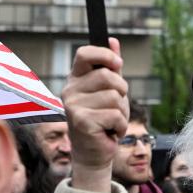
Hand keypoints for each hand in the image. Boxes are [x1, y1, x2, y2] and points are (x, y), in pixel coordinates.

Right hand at [63, 38, 127, 191]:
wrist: (93, 152)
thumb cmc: (102, 119)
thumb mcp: (108, 89)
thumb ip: (110, 66)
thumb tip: (113, 40)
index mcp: (75, 79)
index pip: (85, 53)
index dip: (105, 55)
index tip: (118, 64)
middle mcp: (70, 90)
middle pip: (107, 75)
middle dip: (122, 90)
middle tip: (116, 105)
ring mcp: (73, 106)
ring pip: (114, 97)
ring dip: (122, 112)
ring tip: (111, 121)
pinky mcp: (82, 122)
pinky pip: (115, 115)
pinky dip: (120, 125)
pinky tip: (110, 131)